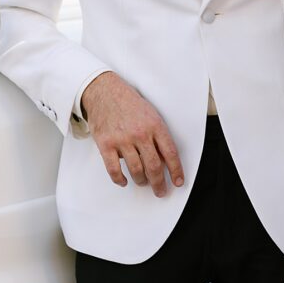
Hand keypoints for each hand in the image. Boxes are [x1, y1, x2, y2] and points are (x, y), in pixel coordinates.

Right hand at [82, 72, 183, 196]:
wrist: (105, 92)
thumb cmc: (129, 103)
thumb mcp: (151, 114)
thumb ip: (158, 135)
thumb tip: (165, 159)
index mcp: (155, 125)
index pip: (170, 153)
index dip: (176, 170)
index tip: (178, 181)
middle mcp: (140, 134)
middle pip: (154, 166)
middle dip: (159, 183)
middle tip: (161, 191)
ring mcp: (122, 140)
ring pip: (136, 170)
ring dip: (141, 181)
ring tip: (143, 182)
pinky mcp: (106, 144)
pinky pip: (114, 169)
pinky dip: (120, 179)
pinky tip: (124, 181)